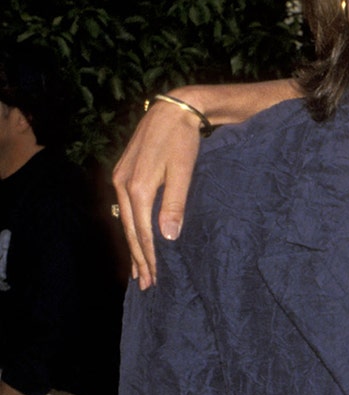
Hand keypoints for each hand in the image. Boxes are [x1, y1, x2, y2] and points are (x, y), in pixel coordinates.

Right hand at [112, 90, 203, 289]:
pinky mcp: (123, 174)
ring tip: (139, 269)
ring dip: (134, 246)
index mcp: (137, 187)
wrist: (173, 110)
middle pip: (130, 230)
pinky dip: (131, 227)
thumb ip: (175, 204)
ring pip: (125, 221)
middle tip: (146, 284)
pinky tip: (135, 236)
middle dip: (139, 258)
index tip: (156, 278)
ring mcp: (119, 179)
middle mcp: (122, 186)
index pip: (142, 232)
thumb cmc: (182, 140)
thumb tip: (168, 237)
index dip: (150, 257)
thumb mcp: (183, 171)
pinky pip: (125, 209)